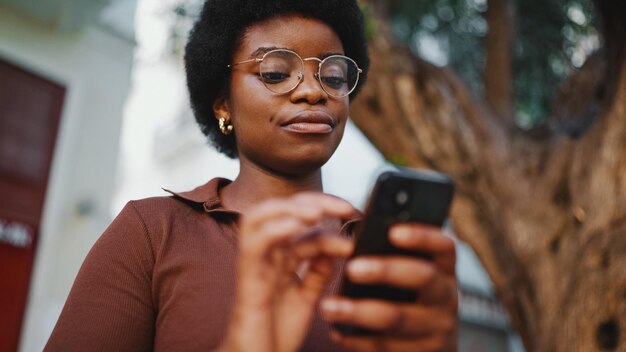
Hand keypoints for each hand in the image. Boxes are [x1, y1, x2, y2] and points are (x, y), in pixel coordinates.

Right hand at [220, 193, 355, 351]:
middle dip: (313, 201)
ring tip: (318, 213)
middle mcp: (265, 257)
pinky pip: (254, 247)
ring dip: (289, 209)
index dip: (327, 211)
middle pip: (280, 211)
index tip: (355, 215)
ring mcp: (254, 267)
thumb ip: (317, 272)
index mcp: (279, 258)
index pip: (300, 220)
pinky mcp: (247, 283)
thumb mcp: (306, 298)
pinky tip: (297, 227)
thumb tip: (338, 244)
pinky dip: (274, 231)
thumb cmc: (275, 335)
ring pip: (258, 218)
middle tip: (345, 208)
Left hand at [321, 224, 457, 351]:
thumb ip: (392, 252)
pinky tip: (337, 330)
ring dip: (359, 312)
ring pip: (398, 318)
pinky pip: (386, 345)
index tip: (393, 232)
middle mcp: (446, 294)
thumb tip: (354, 228)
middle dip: (385, 271)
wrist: (431, 343)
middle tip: (351, 268)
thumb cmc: (412, 294)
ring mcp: (437, 326)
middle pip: (422, 278)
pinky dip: (358, 339)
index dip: (421, 236)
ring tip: (328, 306)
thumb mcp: (414, 271)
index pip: (443, 245)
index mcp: (443, 267)